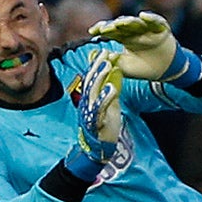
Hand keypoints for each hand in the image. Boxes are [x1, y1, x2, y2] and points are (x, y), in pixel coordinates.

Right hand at [71, 49, 123, 163]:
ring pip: (93, 92)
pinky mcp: (96, 121)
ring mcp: (90, 112)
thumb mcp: (107, 106)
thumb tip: (114, 78)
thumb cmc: (103, 126)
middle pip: (91, 82)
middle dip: (97, 67)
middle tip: (105, 54)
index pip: (92, 79)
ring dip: (100, 77)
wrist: (97, 149)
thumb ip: (108, 92)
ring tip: (108, 65)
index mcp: (89, 99)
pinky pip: (100, 108)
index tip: (103, 52)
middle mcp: (87, 103)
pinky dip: (105, 98)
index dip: (97, 65)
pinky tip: (112, 88)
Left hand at [88, 11, 183, 81]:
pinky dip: (151, 18)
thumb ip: (110, 62)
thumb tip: (94, 56)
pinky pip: (157, 21)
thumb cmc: (142, 68)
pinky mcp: (162, 29)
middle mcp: (134, 31)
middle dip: (112, 26)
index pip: (111, 30)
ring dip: (128, 21)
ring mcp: (148, 29)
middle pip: (122, 25)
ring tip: (120, 23)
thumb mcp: (123, 67)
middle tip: (104, 29)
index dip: (101, 29)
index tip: (91, 31)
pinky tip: (143, 16)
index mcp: (124, 38)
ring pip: (136, 22)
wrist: (164, 72)